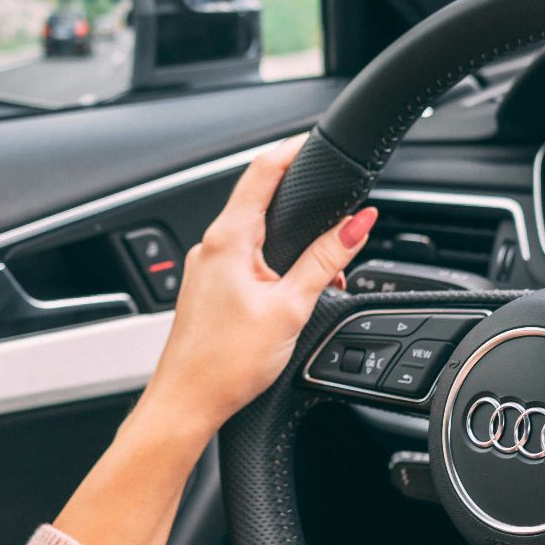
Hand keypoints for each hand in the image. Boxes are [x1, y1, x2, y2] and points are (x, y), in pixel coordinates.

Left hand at [142, 136, 375, 436]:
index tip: (315, 141)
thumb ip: (326, 260)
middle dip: (299, 204)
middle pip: (258, 200)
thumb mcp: (290, 306)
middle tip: (334, 208)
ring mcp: (205, 268)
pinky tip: (291, 292)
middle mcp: (210, 247)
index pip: (261, 171)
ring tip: (322, 271)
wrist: (186, 404)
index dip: (291, 150)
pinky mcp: (207, 290)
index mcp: (228, 239)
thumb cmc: (225, 363)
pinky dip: (272, 265)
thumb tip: (358, 223)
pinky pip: (243, 261)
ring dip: (289, 243)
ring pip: (253, 236)